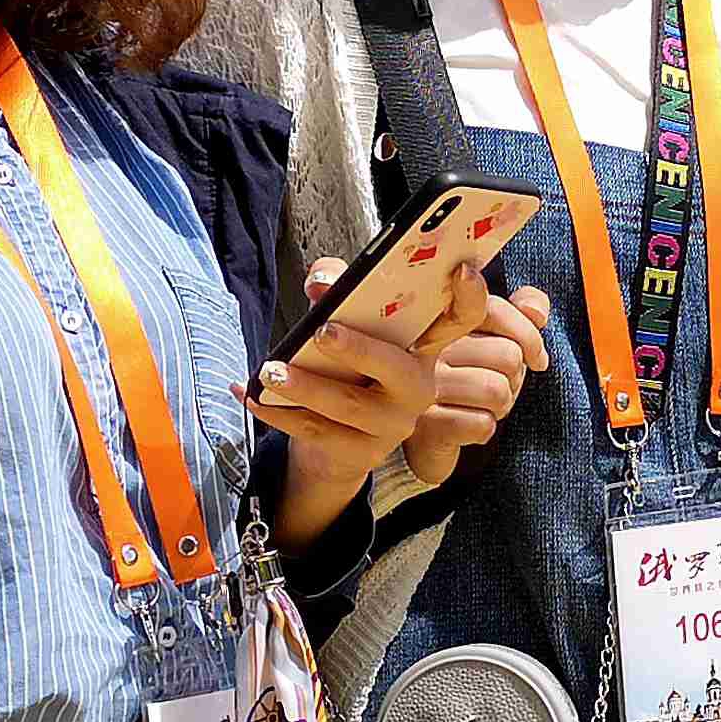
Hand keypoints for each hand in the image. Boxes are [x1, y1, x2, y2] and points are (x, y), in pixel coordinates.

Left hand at [250, 253, 490, 536]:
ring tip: (270, 369)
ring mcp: (393, 424)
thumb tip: (321, 282)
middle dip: (360, 349)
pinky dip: (276, 412)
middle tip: (323, 331)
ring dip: (305, 386)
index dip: (469, 296)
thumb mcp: (346, 323)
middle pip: (398, 369)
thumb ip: (337, 292)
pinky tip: (250, 394)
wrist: (338, 439)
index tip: (463, 269)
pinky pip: (315, 432)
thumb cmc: (347, 365)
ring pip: (348, 405)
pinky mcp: (362, 452)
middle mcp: (417, 386)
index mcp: (423, 347)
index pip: (460, 319)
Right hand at [405, 283, 550, 485]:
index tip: (535, 357)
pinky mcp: (424, 426)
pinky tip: (465, 427)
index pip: (493, 308)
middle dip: (514, 379)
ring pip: (496, 390)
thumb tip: (538, 313)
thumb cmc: (463, 383)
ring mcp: (420, 386)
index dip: (527, 333)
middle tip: (495, 386)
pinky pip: (482, 424)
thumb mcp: (492, 343)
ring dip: (501, 407)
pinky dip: (484, 430)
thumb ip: (519, 316)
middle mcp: (426, 348)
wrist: (420, 440)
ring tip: (481, 406)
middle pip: (508, 354)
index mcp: (441, 320)